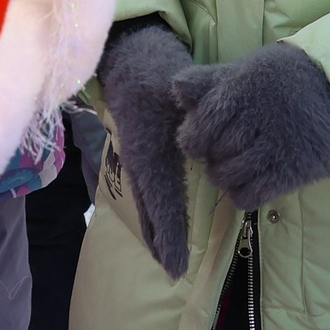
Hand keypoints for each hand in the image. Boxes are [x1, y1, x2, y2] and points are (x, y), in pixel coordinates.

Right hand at [96, 19, 195, 279]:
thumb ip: (193, 112)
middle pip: (149, 211)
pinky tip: (163, 225)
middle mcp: (139, 161)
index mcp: (148, 151)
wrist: (128, 58)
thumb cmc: (154, 72)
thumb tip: (201, 135)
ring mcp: (136, 159)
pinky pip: (147, 192)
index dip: (169, 235)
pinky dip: (155, 213)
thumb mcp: (176, 89)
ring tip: (168, 259)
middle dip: (161, 242)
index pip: (160, 203)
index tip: (176, 266)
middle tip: (174, 271)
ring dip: (157, 230)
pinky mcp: (140, 155)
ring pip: (146, 204)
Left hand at [173, 43, 329, 209]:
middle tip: (220, 152)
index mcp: (248, 86)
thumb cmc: (280, 82)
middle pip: (216, 150)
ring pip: (230, 176)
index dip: (193, 137)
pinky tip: (248, 181)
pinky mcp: (296, 169)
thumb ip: (210, 81)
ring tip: (232, 166)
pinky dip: (241, 194)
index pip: (206, 121)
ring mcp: (281, 144)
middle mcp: (264, 115)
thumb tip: (177, 88)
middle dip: (211, 156)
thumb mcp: (245, 71)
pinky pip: (251, 195)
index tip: (197, 141)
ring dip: (224, 176)